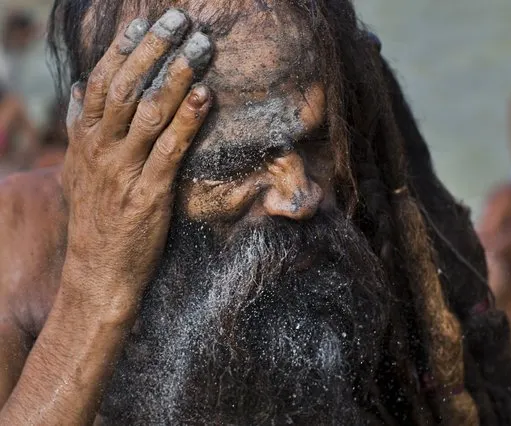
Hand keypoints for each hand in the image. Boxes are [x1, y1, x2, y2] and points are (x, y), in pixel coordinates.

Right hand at [61, 10, 211, 313]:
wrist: (97, 273)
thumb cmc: (96, 220)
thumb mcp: (77, 171)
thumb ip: (80, 129)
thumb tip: (80, 89)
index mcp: (85, 142)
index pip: (101, 83)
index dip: (122, 49)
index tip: (143, 22)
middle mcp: (101, 151)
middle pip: (125, 88)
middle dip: (153, 50)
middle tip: (179, 20)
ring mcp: (124, 172)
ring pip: (148, 114)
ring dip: (176, 77)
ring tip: (199, 48)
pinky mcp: (148, 195)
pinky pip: (169, 151)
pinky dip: (187, 121)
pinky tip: (205, 97)